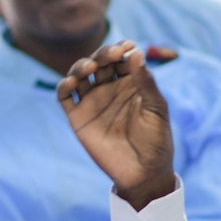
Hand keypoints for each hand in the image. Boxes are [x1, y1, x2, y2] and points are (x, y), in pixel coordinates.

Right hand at [58, 41, 176, 209]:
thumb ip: (146, 81)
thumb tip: (135, 52)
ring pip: (80, 74)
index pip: (122, 58)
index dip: (122, 50)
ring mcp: (93, 101)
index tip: (127, 47)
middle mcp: (110, 88)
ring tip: (90, 68)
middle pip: (100, 61)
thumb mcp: (156, 109)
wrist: (144, 173)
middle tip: (110, 55)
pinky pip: (65, 96)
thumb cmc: (156, 141)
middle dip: (103, 54)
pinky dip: (64, 86)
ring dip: (81, 66)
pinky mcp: (78, 117)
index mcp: (131, 83)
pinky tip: (72, 82)